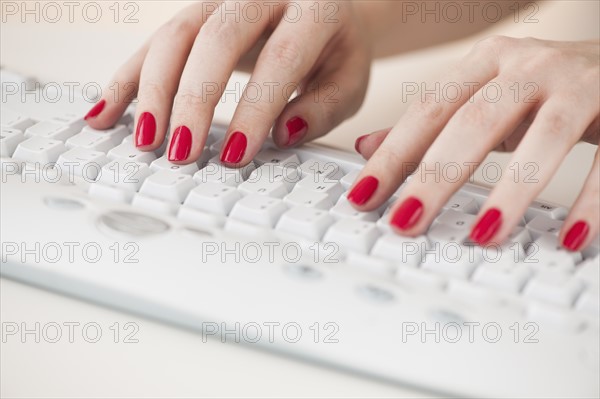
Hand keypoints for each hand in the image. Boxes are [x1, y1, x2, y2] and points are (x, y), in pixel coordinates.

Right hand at [84, 1, 369, 165]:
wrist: (319, 9)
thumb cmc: (334, 50)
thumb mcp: (348, 81)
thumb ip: (322, 109)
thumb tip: (280, 135)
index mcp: (312, 8)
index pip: (280, 57)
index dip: (255, 108)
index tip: (236, 154)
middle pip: (215, 38)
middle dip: (193, 98)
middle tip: (182, 151)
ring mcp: (221, 0)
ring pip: (176, 35)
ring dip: (152, 90)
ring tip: (145, 140)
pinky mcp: (194, 14)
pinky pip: (154, 43)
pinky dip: (127, 79)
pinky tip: (107, 112)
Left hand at [350, 37, 598, 251]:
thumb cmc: (543, 87)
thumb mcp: (483, 97)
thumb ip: (430, 125)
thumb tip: (368, 148)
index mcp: (487, 64)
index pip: (427, 111)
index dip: (393, 155)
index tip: (363, 196)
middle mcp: (529, 67)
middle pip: (473, 122)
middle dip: (435, 177)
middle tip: (406, 222)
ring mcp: (579, 85)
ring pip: (543, 138)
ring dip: (510, 192)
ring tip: (482, 236)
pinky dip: (592, 202)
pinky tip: (570, 237)